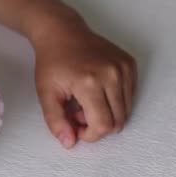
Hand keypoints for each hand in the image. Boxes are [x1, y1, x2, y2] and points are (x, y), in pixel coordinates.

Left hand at [33, 21, 136, 147]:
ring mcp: (124, 68)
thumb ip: (56, 121)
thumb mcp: (45, 94)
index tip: (75, 126)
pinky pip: (129, 96)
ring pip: (126, 111)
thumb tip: (70, 143)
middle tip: (78, 114)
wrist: (62, 33)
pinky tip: (96, 93)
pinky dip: (115, 102)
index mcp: (89, 83)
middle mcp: (112, 75)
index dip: (90, 135)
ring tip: (86, 103)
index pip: (103, 126)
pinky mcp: (130, 65)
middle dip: (98, 126)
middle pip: (118, 121)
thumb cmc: (51, 63)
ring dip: (107, 114)